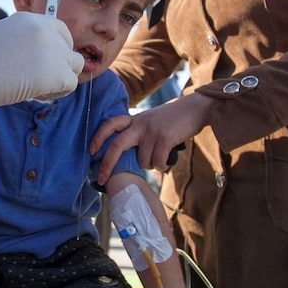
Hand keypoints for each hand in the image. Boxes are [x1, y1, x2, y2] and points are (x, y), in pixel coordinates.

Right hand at [0, 12, 83, 121]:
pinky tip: (39, 94)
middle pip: (69, 47)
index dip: (58, 46)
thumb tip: (34, 61)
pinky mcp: (58, 72)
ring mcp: (53, 50)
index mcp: (28, 18)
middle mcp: (44, 30)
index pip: (59, 29)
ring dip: (61, 78)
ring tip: (39, 88)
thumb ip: (22, 43)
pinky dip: (58, 92)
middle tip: (42, 78)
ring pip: (75, 65)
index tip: (47, 61)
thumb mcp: (0, 40)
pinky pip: (71, 84)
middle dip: (61, 63)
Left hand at [90, 94, 210, 184]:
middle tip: (101, 179)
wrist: (196, 108)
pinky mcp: (165, 138)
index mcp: (135, 120)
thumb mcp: (150, 121)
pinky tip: (167, 160)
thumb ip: (138, 134)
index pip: (110, 124)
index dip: (99, 137)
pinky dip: (162, 166)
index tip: (91, 151)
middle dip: (107, 164)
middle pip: (116, 146)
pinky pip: (157, 163)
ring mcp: (152, 131)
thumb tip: (126, 158)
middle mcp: (140, 124)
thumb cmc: (173, 120)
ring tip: (160, 157)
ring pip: (142, 162)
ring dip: (150, 165)